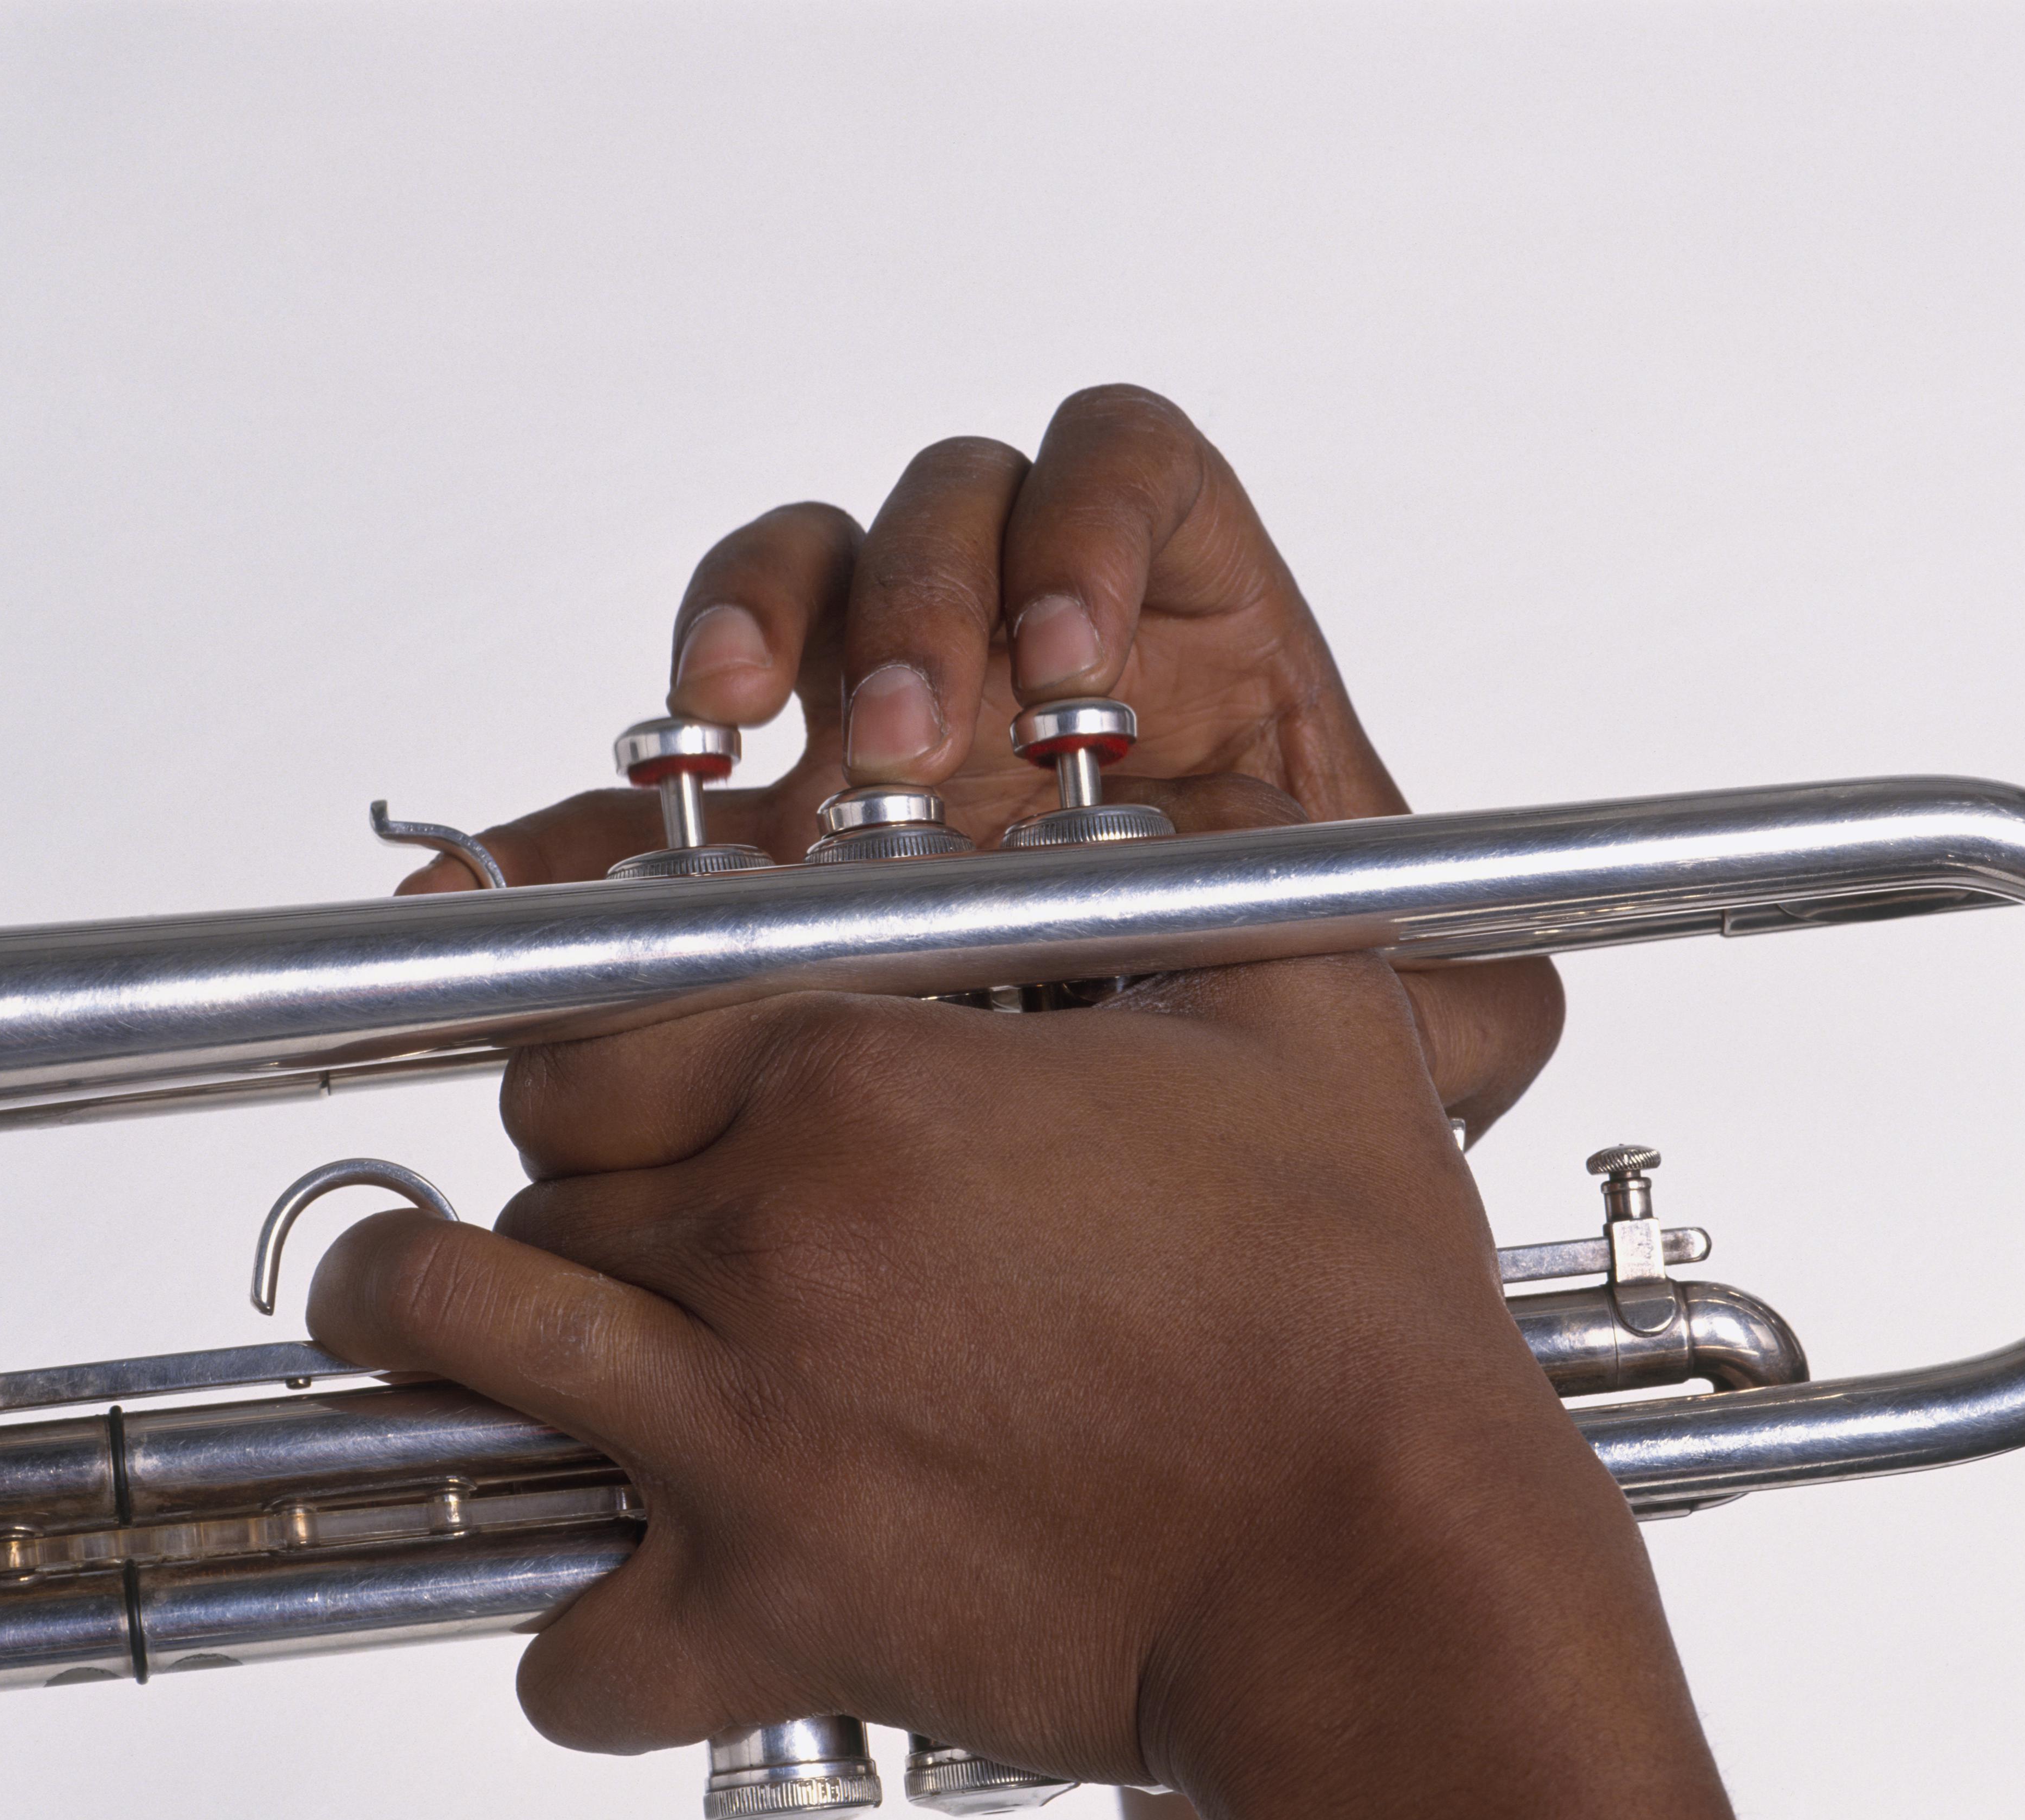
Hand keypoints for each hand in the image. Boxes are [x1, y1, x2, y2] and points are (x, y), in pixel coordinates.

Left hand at [307, 953, 1786, 1819]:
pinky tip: (634, 1590)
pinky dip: (578, 1631)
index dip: (594, 1050)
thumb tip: (1152, 783)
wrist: (1386, 1557)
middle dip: (554, 1186)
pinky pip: (569, 1649)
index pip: (584, 1027)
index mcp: (858, 1085)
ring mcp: (749, 1438)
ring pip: (457, 1347)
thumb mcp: (1296, 1016)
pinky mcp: (777, 1615)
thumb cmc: (1354, 1298)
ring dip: (436, 1332)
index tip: (633, 1082)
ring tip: (467, 1332)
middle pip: (527, 1177)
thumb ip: (1187, 874)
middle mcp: (767, 1242)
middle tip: (616, 1211)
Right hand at [397, 386, 1560, 1135]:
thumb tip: (1508, 1015)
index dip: (1087, 516)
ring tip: (735, 736)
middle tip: (909, 739)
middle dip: (916, 597)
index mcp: (1170, 633)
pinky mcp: (766, 821)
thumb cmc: (1264, 1028)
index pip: (1119, 463)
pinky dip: (575, 822)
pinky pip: (644, 782)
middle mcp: (1016, 644)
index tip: (1069, 650)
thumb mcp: (1384, 1018)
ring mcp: (879, 719)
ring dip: (754, 631)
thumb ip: (1450, 997)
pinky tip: (516, 884)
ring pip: (789, 581)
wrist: (1141, 1152)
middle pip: (943, 503)